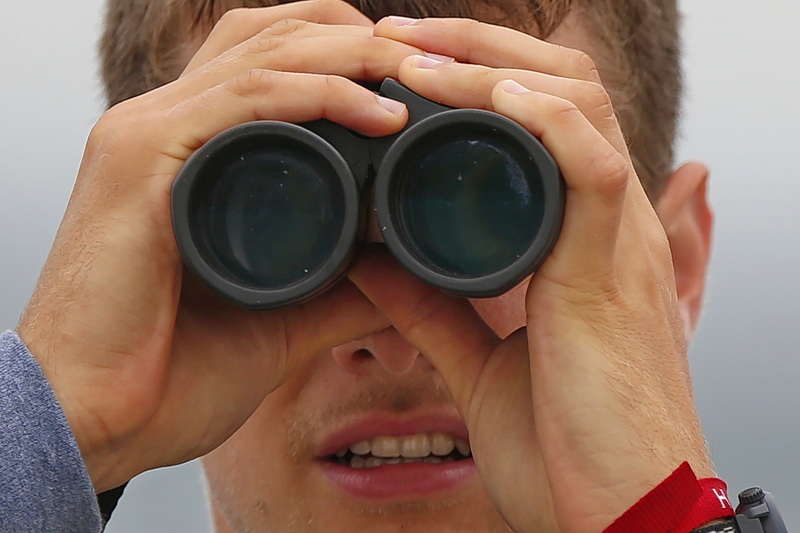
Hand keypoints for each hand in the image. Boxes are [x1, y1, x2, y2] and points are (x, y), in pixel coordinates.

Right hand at [17, 1, 421, 492]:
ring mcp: (148, 133)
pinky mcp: (140, 157)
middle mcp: (164, 125)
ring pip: (265, 52)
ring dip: (352, 54)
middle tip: (427, 70)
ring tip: (416, 79)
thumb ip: (341, 293)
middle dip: (357, 37)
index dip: (343, 54)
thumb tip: (403, 276)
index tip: (410, 84)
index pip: (268, 60)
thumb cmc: (166, 374)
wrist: (91, 421)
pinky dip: (320, 95)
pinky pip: (245, 99)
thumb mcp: (280, 319)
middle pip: (272, 35)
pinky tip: (378, 114)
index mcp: (188, 152)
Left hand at [348, 17, 712, 531]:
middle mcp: (601, 223)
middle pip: (559, 88)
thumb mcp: (478, 359)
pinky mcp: (613, 272)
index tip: (398, 68)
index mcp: (571, 238)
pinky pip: (594, 168)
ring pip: (576, 108)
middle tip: (395, 38)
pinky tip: (493, 97)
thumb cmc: (567, 442)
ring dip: (492, 68)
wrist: (621, 515)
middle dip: (476, 48)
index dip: (475, 77)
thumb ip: (429, 307)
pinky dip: (547, 122)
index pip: (538, 118)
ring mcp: (613, 241)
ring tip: (415, 55)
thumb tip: (368, 261)